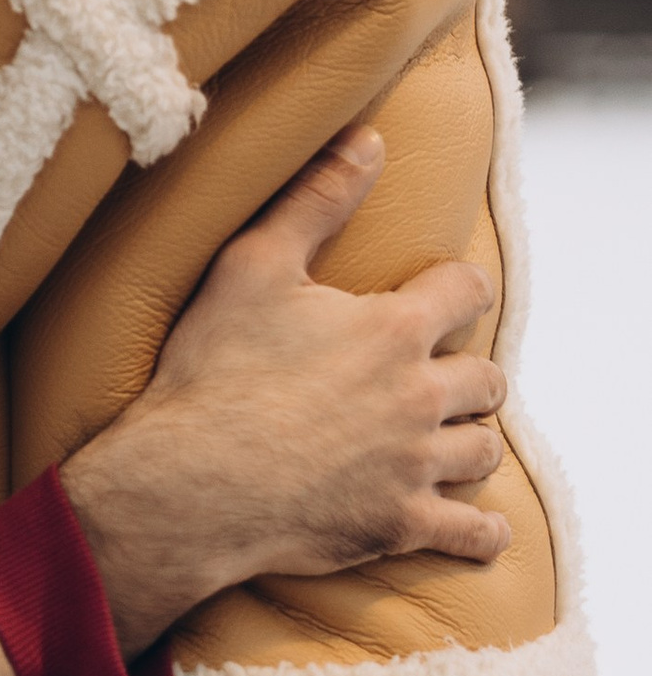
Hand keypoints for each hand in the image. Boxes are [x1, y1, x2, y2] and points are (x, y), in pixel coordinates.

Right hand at [61, 127, 507, 659]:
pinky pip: (473, 535)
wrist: (188, 481)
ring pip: (484, 450)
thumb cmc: (213, 370)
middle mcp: (420, 396)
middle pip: (486, 379)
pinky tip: (476, 529)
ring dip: (468, 441)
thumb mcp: (253, 266)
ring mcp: (414, 466)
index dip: (459, 289)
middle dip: (464, 374)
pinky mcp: (400, 525)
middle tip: (432, 378)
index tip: (445, 296)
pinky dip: (481, 533)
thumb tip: (369, 139)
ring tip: (441, 441)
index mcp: (393, 329)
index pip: (468, 291)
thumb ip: (317, 199)